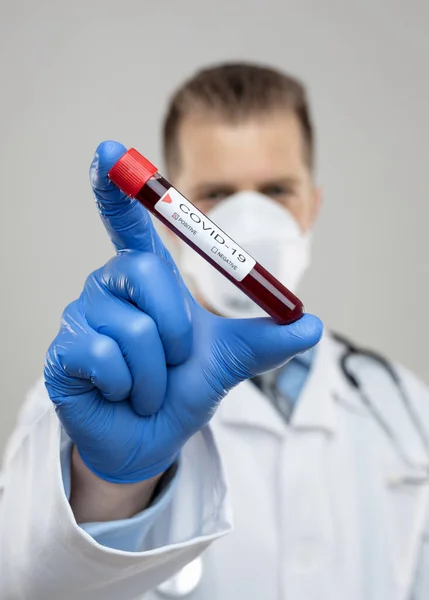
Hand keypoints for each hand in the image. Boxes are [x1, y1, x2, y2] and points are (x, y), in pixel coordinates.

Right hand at [44, 141, 322, 483]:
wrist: (151, 437)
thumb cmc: (182, 388)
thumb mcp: (229, 360)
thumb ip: (265, 340)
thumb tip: (311, 325)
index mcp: (146, 277)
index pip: (130, 224)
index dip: (119, 188)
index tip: (108, 151)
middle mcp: (108, 286)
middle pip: (145, 273)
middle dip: (178, 331)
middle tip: (175, 362)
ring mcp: (81, 317)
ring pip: (133, 330)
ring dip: (156, 373)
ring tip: (146, 386)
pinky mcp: (64, 353)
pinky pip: (105, 360)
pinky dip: (129, 389)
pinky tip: (120, 395)